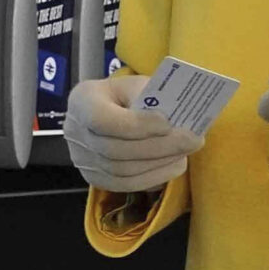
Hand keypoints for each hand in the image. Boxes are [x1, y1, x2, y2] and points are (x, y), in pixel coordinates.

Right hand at [66, 72, 201, 193]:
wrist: (108, 110)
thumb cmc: (125, 94)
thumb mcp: (135, 84)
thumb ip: (150, 96)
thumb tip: (177, 118)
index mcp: (82, 101)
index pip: (103, 120)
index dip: (136, 125)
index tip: (167, 122)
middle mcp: (76, 133)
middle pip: (116, 150)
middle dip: (159, 147)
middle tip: (192, 140)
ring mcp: (83, 160)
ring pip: (122, 172)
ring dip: (160, 164)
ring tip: (186, 152)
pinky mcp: (95, 179)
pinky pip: (125, 185)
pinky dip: (154, 177)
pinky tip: (174, 165)